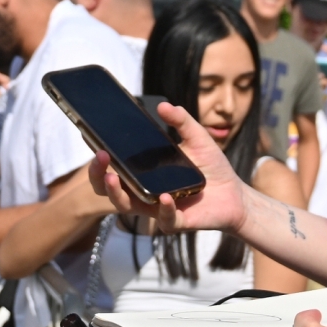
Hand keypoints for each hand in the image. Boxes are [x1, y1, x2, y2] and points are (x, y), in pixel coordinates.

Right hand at [87, 102, 247, 233]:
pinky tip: (165, 197)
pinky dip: (163, 208)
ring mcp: (157, 208)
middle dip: (98, 175)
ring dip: (117, 193)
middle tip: (101, 157)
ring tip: (115, 177)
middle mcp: (144, 192)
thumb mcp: (197, 138)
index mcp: (144, 173)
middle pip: (108, 189)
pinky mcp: (176, 221)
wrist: (236, 195)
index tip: (90, 138)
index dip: (98, 157)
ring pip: (126, 206)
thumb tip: (163, 105)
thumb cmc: (212, 168)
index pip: (113, 167)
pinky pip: (163, 219)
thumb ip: (181, 121)